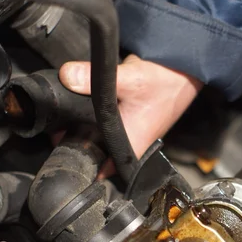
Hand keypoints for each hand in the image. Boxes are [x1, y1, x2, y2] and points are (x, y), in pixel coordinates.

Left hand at [59, 54, 202, 176]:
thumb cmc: (168, 83)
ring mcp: (130, 130)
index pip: (103, 172)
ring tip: (65, 121)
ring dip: (85, 128)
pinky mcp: (128, 117)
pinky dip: (94, 115)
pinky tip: (81, 105)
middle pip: (96, 152)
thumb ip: (95, 78)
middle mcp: (131, 143)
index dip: (84, 169)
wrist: (184, 69)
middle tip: (57, 135)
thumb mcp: (130, 79)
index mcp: (132, 147)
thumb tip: (68, 76)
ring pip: (99, 136)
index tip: (64, 161)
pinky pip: (105, 122)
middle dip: (78, 143)